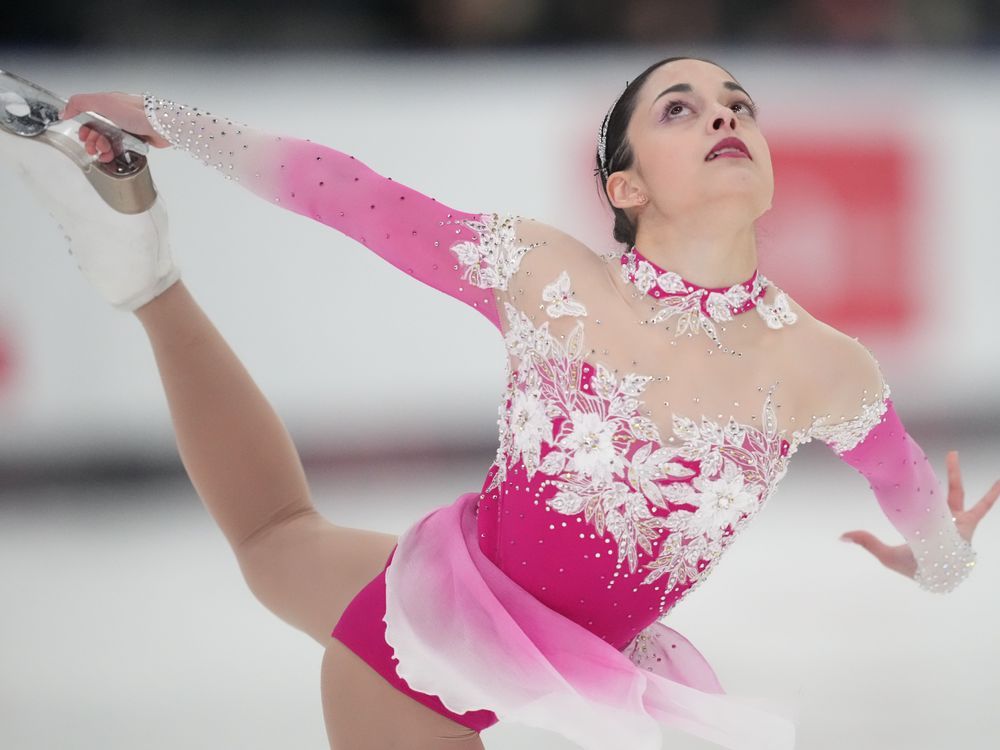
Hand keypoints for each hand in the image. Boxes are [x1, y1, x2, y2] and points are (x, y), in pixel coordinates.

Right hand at [58, 92, 170, 162]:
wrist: (163, 127)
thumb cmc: (138, 113)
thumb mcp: (104, 102)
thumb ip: (80, 103)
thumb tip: (64, 110)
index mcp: (109, 105)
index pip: (89, 117)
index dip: (84, 128)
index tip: (84, 136)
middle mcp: (117, 117)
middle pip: (96, 131)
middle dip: (92, 141)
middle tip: (94, 148)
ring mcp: (126, 130)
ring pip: (107, 142)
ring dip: (101, 150)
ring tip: (104, 153)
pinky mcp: (135, 141)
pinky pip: (118, 150)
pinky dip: (112, 154)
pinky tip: (110, 157)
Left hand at [839, 450, 999, 579]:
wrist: (938, 577)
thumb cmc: (914, 569)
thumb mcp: (887, 555)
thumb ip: (867, 542)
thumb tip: (840, 536)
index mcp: (919, 521)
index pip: (911, 499)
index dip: (904, 488)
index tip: (894, 471)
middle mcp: (936, 517)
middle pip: (930, 489)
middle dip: (920, 474)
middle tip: (914, 456)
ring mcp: (953, 519)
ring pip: (954, 491)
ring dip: (953, 473)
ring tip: (952, 452)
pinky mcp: (967, 524)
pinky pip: (983, 507)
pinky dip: (992, 494)